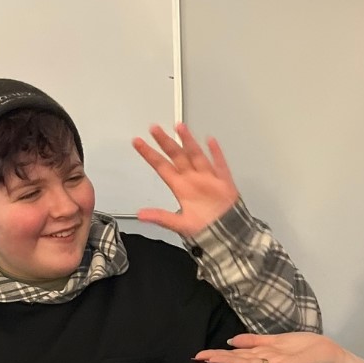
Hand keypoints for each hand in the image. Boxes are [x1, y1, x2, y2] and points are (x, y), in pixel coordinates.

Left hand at [132, 123, 241, 238]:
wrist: (225, 235)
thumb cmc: (204, 229)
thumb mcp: (179, 225)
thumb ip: (160, 217)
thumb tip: (140, 215)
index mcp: (180, 187)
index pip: (161, 166)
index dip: (149, 154)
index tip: (137, 142)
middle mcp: (192, 179)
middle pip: (176, 156)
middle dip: (165, 142)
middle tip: (154, 128)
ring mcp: (208, 178)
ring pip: (196, 155)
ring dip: (188, 141)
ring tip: (179, 127)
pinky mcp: (224, 182)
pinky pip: (220, 165)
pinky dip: (216, 153)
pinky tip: (210, 141)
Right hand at [194, 333, 348, 362]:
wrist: (326, 353)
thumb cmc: (303, 347)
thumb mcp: (274, 340)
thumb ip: (253, 341)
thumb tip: (230, 340)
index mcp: (260, 354)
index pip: (234, 353)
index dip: (217, 353)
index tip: (198, 355)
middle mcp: (264, 361)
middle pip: (238, 359)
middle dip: (218, 359)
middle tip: (198, 359)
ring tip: (212, 362)